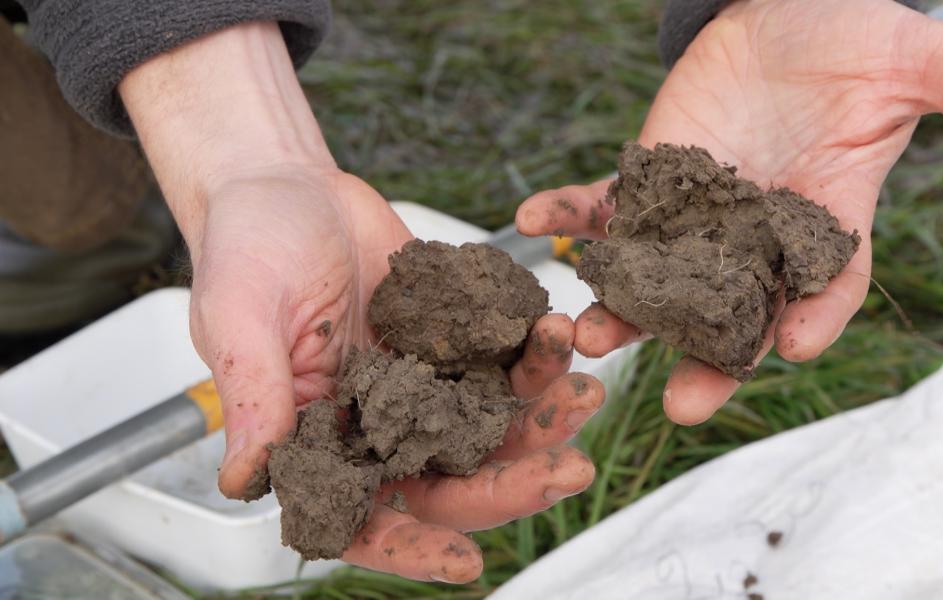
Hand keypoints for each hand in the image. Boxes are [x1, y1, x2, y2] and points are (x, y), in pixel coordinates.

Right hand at [195, 168, 599, 581]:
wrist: (289, 186)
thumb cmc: (247, 249)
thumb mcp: (237, 317)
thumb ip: (254, 396)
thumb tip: (243, 481)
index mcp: (320, 440)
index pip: (364, 518)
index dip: (413, 547)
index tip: (468, 563)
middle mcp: (377, 426)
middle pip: (450, 481)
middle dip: (512, 483)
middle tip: (570, 468)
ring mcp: (421, 385)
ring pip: (489, 427)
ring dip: (539, 419)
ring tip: (585, 392)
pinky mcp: (453, 340)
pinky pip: (501, 361)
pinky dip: (536, 358)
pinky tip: (560, 338)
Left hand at [517, 0, 942, 424]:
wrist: (793, 15)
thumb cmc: (858, 43)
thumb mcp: (917, 65)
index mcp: (825, 225)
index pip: (824, 288)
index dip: (812, 319)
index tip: (789, 348)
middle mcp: (755, 235)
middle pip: (732, 312)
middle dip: (706, 358)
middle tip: (679, 404)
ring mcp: (694, 212)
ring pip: (656, 275)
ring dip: (620, 305)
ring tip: (588, 334)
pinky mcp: (648, 177)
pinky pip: (602, 202)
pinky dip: (568, 211)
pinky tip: (531, 218)